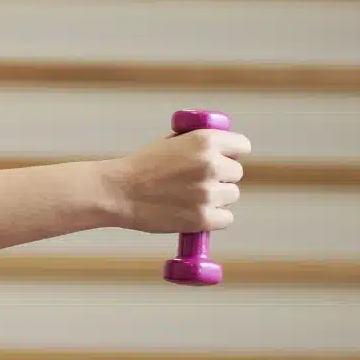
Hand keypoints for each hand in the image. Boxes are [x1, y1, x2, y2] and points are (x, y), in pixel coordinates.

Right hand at [104, 127, 250, 234]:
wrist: (117, 192)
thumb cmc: (141, 167)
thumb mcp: (172, 142)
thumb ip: (199, 144)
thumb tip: (224, 150)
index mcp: (206, 140)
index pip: (242, 146)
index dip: (231, 154)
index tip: (222, 160)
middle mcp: (211, 164)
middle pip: (236, 174)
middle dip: (220, 178)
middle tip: (196, 183)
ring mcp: (208, 193)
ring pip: (231, 196)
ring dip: (216, 198)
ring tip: (189, 199)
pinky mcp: (203, 218)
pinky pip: (226, 219)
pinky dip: (213, 219)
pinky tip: (194, 214)